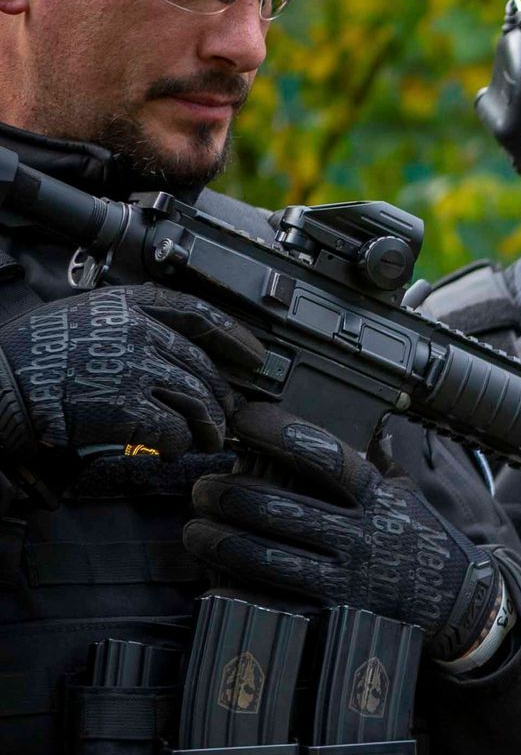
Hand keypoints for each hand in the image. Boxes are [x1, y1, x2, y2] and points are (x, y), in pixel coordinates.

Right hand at [0, 285, 263, 458]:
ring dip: (207, 427)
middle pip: (203, 366)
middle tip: (224, 416)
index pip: (200, 314)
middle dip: (220, 397)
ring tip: (204, 440)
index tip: (255, 355)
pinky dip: (177, 445)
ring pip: (198, 400)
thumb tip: (172, 354)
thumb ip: (127, 328)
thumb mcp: (82, 319)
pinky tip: (168, 450)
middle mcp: (138, 330)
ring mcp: (136, 367)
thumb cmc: (30, 357)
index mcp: (127, 304)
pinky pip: (175, 430)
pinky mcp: (128, 407)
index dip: (235, 337)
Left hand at [182, 402, 505, 663]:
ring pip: (265, 558)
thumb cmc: (424, 541)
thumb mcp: (407, 494)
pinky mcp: (333, 615)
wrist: (459, 604)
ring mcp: (345, 579)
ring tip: (196, 530)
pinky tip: (213, 581)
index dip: (278, 431)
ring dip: (219, 541)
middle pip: (278, 508)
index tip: (244, 419)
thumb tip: (359, 417)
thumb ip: (377, 459)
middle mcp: (359, 536)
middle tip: (203, 488)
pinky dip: (237, 592)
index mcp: (377, 496)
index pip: (323, 454)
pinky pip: (274, 604)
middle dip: (227, 494)